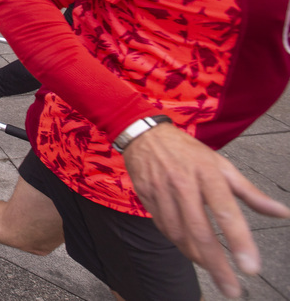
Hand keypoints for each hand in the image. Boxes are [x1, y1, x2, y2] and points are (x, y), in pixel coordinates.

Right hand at [124, 124, 289, 297]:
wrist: (145, 135)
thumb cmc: (188, 152)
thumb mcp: (223, 165)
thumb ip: (251, 193)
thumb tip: (282, 213)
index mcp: (208, 173)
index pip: (226, 211)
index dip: (239, 241)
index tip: (250, 267)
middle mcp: (183, 183)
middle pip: (201, 231)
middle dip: (217, 265)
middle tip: (231, 289)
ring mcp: (162, 191)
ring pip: (180, 234)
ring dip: (198, 257)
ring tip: (214, 270)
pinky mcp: (147, 197)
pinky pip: (164, 228)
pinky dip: (179, 244)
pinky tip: (192, 250)